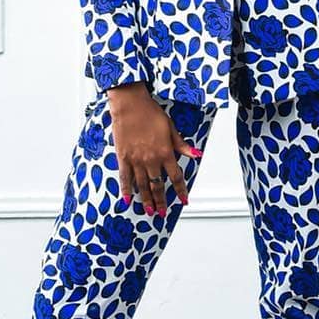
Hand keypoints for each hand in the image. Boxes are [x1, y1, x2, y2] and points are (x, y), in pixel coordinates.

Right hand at [106, 82, 201, 216]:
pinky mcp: (123, 157)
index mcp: (165, 152)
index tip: (184, 200)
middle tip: (162, 214)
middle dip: (161, 201)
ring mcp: (136, 159)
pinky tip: (128, 199)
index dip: (180, 190)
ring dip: (146, 200)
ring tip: (149, 211)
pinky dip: (126, 189)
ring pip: (143, 185)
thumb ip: (181, 145)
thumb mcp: (171, 127)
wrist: (130, 104)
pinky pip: (125, 177)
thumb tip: (195, 154)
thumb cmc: (150, 113)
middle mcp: (151, 159)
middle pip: (158, 185)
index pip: (175, 176)